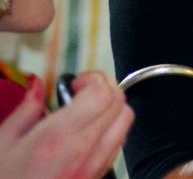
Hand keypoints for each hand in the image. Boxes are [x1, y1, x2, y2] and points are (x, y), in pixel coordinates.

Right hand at [0, 71, 133, 178]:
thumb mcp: (2, 142)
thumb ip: (26, 109)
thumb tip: (38, 86)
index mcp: (58, 137)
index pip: (102, 93)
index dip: (94, 79)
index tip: (76, 83)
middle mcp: (84, 150)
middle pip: (120, 103)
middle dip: (105, 88)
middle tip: (82, 92)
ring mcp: (95, 166)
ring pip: (126, 122)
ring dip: (112, 108)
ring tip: (87, 110)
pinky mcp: (99, 176)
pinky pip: (118, 144)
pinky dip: (112, 129)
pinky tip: (88, 132)